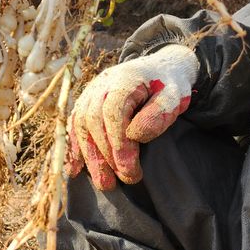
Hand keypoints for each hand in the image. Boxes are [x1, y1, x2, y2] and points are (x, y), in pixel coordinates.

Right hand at [67, 44, 199, 190]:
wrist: (158, 67)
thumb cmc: (168, 84)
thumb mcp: (174, 95)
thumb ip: (159, 113)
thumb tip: (136, 135)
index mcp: (123, 80)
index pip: (113, 114)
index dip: (118, 144)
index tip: (130, 169)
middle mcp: (100, 86)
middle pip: (93, 122)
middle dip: (104, 156)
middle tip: (121, 181)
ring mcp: (89, 94)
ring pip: (81, 127)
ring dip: (90, 157)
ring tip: (104, 183)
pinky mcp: (85, 104)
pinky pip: (74, 127)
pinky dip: (74, 149)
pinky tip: (75, 171)